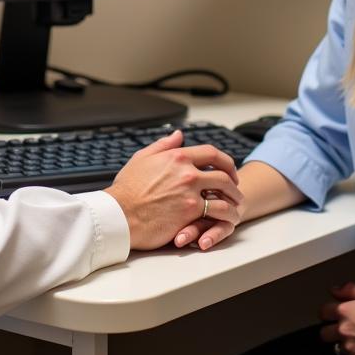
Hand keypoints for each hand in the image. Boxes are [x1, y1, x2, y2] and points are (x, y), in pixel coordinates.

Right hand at [105, 131, 242, 250]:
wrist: (119, 215)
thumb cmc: (127, 189)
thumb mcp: (142, 158)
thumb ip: (163, 145)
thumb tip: (178, 135)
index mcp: (177, 157)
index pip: (212, 153)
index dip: (225, 160)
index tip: (229, 168)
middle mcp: (187, 173)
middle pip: (223, 174)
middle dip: (233, 181)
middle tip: (236, 188)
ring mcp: (191, 194)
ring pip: (225, 194)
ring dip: (234, 200)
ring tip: (235, 206)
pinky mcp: (191, 214)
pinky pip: (217, 213)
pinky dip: (225, 216)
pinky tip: (226, 219)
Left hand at [319, 282, 354, 354]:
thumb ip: (350, 289)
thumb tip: (334, 290)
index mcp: (344, 311)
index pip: (323, 312)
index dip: (327, 313)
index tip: (331, 315)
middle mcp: (343, 330)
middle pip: (324, 333)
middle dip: (330, 332)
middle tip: (339, 331)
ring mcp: (350, 347)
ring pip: (334, 349)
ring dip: (340, 346)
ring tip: (350, 344)